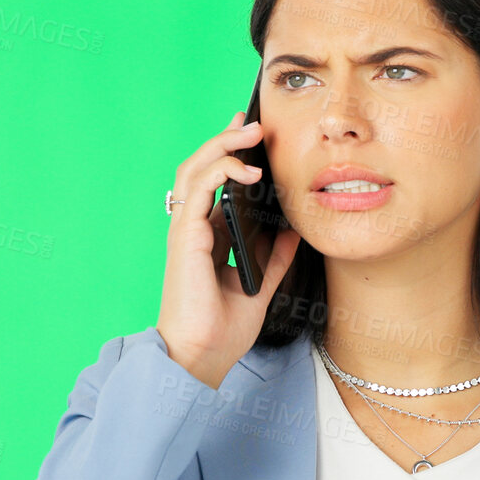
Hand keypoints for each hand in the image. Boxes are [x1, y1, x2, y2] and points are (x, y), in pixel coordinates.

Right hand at [157, 110, 302, 388]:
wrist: (202, 357)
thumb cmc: (222, 330)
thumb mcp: (260, 285)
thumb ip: (274, 258)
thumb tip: (294, 232)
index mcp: (207, 238)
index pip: (215, 184)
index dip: (230, 155)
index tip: (253, 135)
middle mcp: (193, 229)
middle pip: (202, 169)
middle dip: (225, 140)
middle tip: (251, 122)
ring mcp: (185, 231)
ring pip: (195, 170)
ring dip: (221, 145)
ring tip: (248, 131)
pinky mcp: (185, 238)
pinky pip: (198, 191)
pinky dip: (220, 172)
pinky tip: (246, 170)